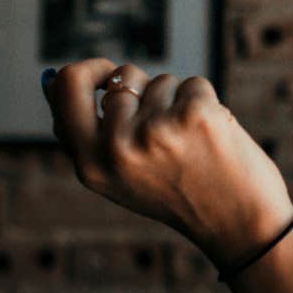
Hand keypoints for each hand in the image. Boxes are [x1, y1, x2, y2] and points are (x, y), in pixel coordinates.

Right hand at [43, 59, 292, 269]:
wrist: (239, 223)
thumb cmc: (178, 195)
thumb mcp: (117, 176)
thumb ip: (87, 133)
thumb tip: (53, 77)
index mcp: (90, 164)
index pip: (67, 89)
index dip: (85, 70)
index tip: (104, 69)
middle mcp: (117, 147)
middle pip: (122, 78)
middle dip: (144, 88)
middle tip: (166, 126)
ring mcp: (156, 130)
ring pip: (161, 82)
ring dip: (177, 102)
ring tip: (190, 143)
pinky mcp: (195, 115)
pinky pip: (193, 84)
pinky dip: (205, 102)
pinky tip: (212, 136)